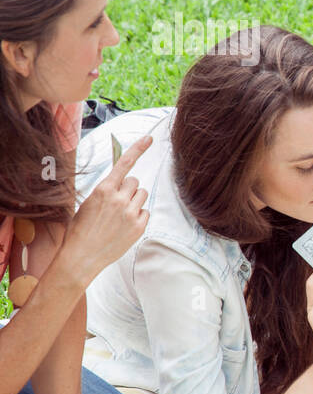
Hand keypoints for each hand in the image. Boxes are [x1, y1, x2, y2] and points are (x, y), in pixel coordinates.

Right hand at [60, 134, 152, 283]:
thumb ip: (106, 190)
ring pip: (142, 195)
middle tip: (117, 203)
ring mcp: (131, 213)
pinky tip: (125, 226)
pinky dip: (138, 216)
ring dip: (134, 201)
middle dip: (128, 189)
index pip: (124, 164)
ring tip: (120, 215)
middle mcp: (119, 198)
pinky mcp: (139, 226)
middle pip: (135, 182)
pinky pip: (146, 212)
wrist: (81, 256)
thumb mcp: (88, 203)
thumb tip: (121, 181)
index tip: (150, 138)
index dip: (138, 149)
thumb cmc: (81, 229)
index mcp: (103, 190)